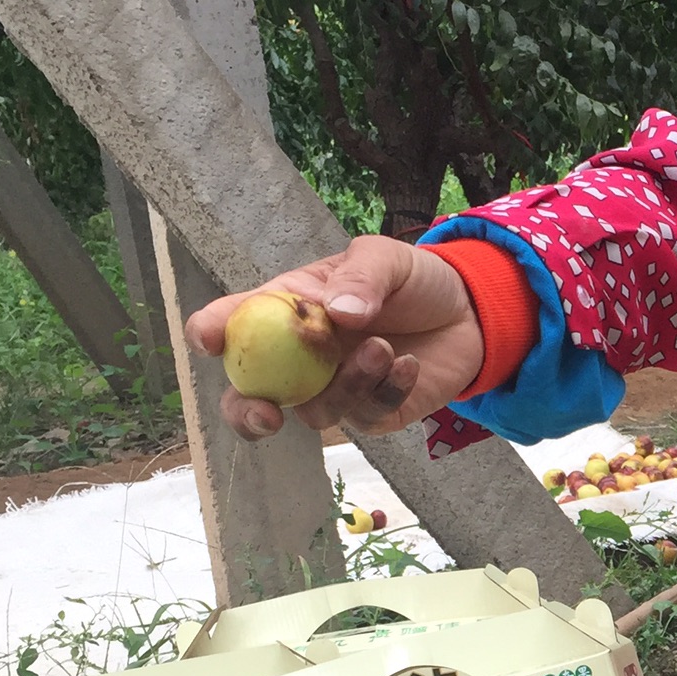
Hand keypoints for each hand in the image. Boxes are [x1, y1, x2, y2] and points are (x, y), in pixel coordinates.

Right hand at [186, 235, 486, 441]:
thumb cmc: (411, 279)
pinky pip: (365, 416)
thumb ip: (361, 277)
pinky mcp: (371, 413)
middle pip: (249, 397)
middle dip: (247, 413)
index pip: (233, 324)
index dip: (210, 331)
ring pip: (314, 412)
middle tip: (267, 414)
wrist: (467, 313)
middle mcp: (298, 357)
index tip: (209, 339)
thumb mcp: (385, 259)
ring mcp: (332, 389)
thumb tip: (337, 312)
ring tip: (385, 346)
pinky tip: (409, 364)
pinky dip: (386, 390)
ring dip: (346, 385)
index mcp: (284, 310)